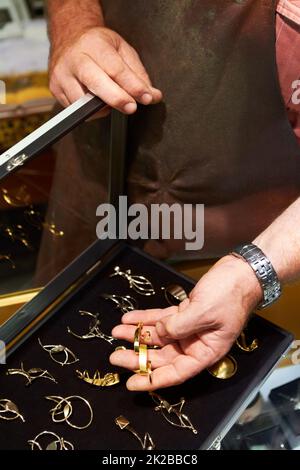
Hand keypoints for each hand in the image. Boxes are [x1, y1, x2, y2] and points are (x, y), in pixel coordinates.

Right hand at [49, 26, 161, 113]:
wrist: (69, 38)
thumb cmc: (98, 45)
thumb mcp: (122, 51)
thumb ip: (139, 75)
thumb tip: (152, 96)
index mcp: (94, 45)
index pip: (116, 69)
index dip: (133, 86)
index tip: (146, 97)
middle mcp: (75, 58)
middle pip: (96, 84)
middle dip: (117, 98)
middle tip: (131, 107)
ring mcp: (62, 74)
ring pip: (84, 102)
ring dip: (102, 107)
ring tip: (111, 98)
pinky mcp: (55, 89)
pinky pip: (76, 109)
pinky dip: (89, 110)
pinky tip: (95, 99)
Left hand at [110, 255, 261, 390]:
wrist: (241, 272)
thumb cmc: (231, 295)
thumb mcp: (203, 312)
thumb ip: (178, 326)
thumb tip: (158, 332)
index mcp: (206, 351)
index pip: (177, 372)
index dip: (153, 379)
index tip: (132, 383)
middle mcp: (196, 343)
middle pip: (162, 356)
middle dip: (138, 356)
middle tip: (115, 357)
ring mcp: (189, 328)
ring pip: (158, 337)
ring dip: (137, 335)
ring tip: (116, 333)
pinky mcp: (184, 313)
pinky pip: (160, 319)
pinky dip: (145, 318)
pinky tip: (129, 319)